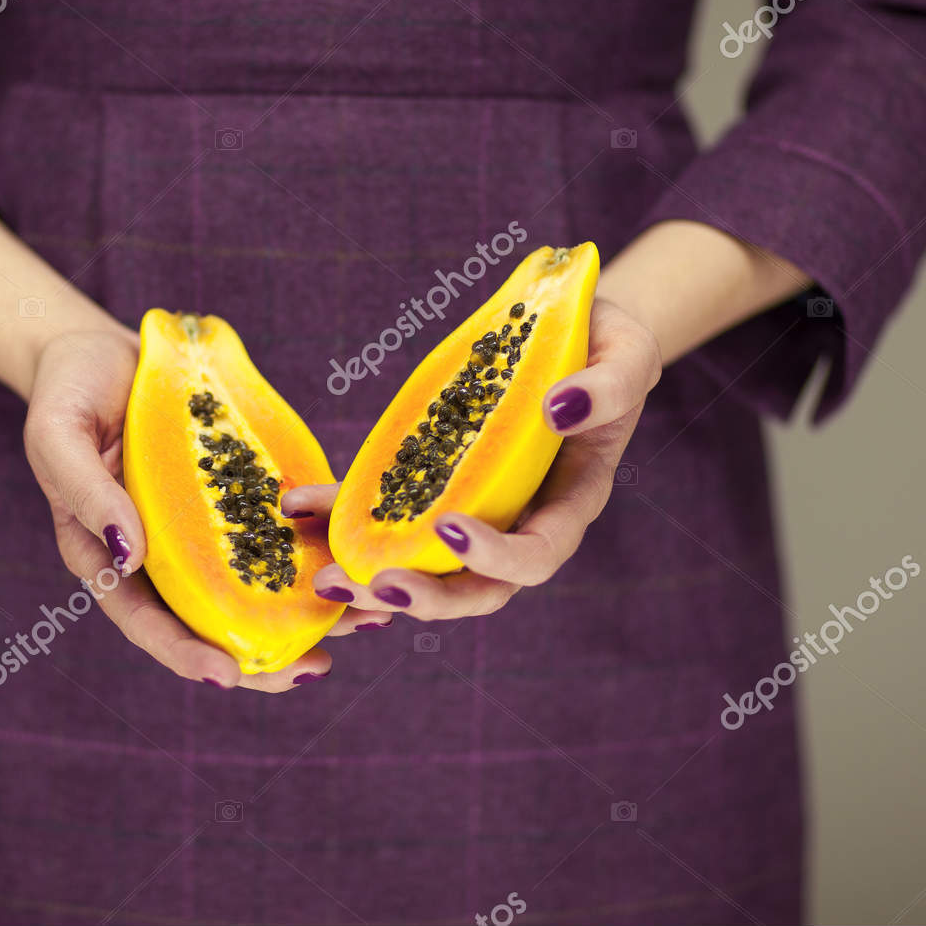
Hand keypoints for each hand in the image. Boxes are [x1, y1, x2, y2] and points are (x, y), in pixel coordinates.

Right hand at [23, 329, 385, 688]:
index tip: (226, 676)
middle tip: (314, 667)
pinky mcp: (241, 493)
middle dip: (266, 654)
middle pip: (215, 621)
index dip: (185, 653)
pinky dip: (320, 547)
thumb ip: (87, 494)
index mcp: (113, 560)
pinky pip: (282, 528)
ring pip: (261, 584)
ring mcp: (207, 527)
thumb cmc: (68, 394)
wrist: (99, 350)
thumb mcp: (59, 436)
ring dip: (313, 606)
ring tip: (367, 617)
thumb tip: (129, 555)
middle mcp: (166, 556)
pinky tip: (359, 554)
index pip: (148, 622)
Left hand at [293, 299, 661, 620]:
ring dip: (373, 582)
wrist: (573, 327)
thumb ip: (610, 385)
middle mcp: (519, 520)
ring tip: (322, 578)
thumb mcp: (627, 352)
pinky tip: (298, 506)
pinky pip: (385, 513)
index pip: (537, 555)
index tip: (448, 529)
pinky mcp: (431, 482)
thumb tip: (560, 408)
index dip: (495, 558)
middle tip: (373, 586)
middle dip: (424, 598)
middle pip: (476, 590)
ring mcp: (472, 508)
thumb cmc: (605, 342)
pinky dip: (341, 516)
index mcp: (570, 503)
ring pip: (424, 570)